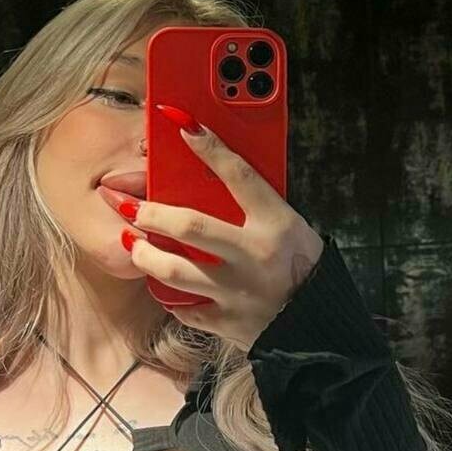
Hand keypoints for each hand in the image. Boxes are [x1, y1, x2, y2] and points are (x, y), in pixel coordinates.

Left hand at [104, 115, 323, 350]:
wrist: (318, 327)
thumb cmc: (303, 268)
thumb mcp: (290, 227)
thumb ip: (255, 207)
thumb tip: (214, 175)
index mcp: (276, 225)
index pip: (240, 175)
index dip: (209, 147)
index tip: (181, 123)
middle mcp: (253, 256)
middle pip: (191, 225)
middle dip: (153, 212)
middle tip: (133, 207)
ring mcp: (236, 292)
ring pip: (174, 271)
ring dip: (146, 255)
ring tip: (135, 246)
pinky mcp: (225, 322)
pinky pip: (184, 309)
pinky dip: (170, 297)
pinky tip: (162, 285)